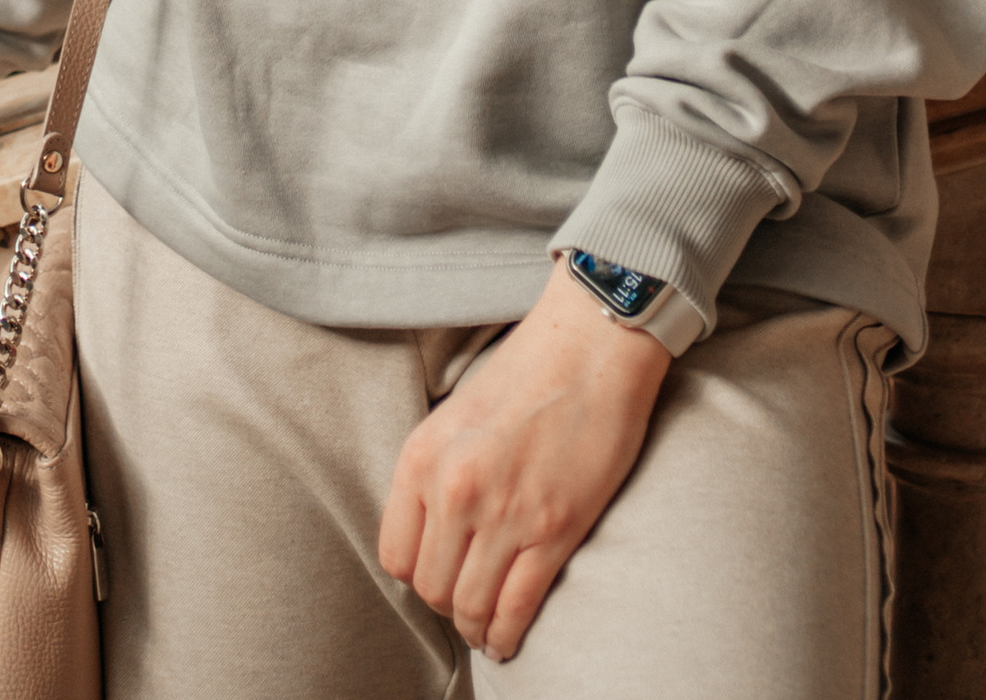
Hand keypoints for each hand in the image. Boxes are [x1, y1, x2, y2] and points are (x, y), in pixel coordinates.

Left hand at [377, 268, 670, 663]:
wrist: (590, 346)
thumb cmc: (526, 373)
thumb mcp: (456, 415)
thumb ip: (437, 471)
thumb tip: (434, 533)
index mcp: (423, 457)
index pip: (395, 554)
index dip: (416, 575)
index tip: (437, 575)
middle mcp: (455, 489)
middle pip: (431, 588)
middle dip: (447, 604)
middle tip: (465, 604)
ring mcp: (504, 514)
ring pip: (471, 606)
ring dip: (477, 627)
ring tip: (486, 629)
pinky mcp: (552, 531)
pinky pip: (516, 607)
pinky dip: (508, 634)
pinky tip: (508, 639)